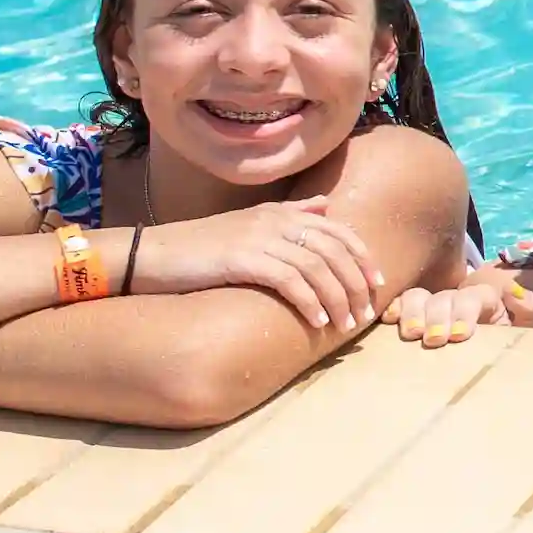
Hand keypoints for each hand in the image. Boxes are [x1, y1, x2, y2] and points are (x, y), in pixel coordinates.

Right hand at [128, 196, 380, 330]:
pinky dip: (309, 302)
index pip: (338, 230)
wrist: (154, 254)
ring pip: (317, 267)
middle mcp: (276, 220)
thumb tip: (326, 208)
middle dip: (356, 283)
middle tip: (365, 312)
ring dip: (337, 298)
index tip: (378, 283)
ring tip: (345, 324)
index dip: (362, 256)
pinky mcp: (243, 259)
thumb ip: (291, 213)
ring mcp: (260, 238)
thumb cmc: (201, 246)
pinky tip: (317, 321)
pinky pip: (289, 281)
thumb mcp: (250, 224)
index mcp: (281, 212)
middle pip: (334, 250)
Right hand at [390, 273, 532, 345]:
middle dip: (437, 315)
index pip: (474, 297)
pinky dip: (394, 308)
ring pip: (419, 297)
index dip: (465, 313)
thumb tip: (523, 297)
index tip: (459, 336)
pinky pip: (401, 305)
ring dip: (413, 313)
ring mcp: (435, 307)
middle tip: (434, 339)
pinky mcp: (416, 317)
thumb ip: (528, 307)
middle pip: (443, 297)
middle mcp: (458, 298)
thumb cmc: (510, 338)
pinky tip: (386, 318)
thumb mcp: (525, 323)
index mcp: (486, 300)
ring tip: (410, 334)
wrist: (497, 346)